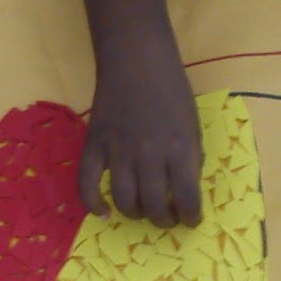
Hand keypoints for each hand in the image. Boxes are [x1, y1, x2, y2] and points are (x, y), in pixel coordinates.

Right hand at [80, 52, 201, 226]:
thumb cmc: (171, 89)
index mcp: (180, 147)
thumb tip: (184, 189)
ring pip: (124, 200)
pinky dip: (93, 204)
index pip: (186, 197)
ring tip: (142, 212)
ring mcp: (118, 151)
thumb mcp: (193, 124)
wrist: (136, 59)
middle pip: (154, 205)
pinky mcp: (94, 145)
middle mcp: (149, 154)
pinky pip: (87, 184)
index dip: (191, 216)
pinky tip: (103, 213)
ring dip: (135, 214)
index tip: (190, 219)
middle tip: (167, 218)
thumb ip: (191, 157)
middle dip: (164, 220)